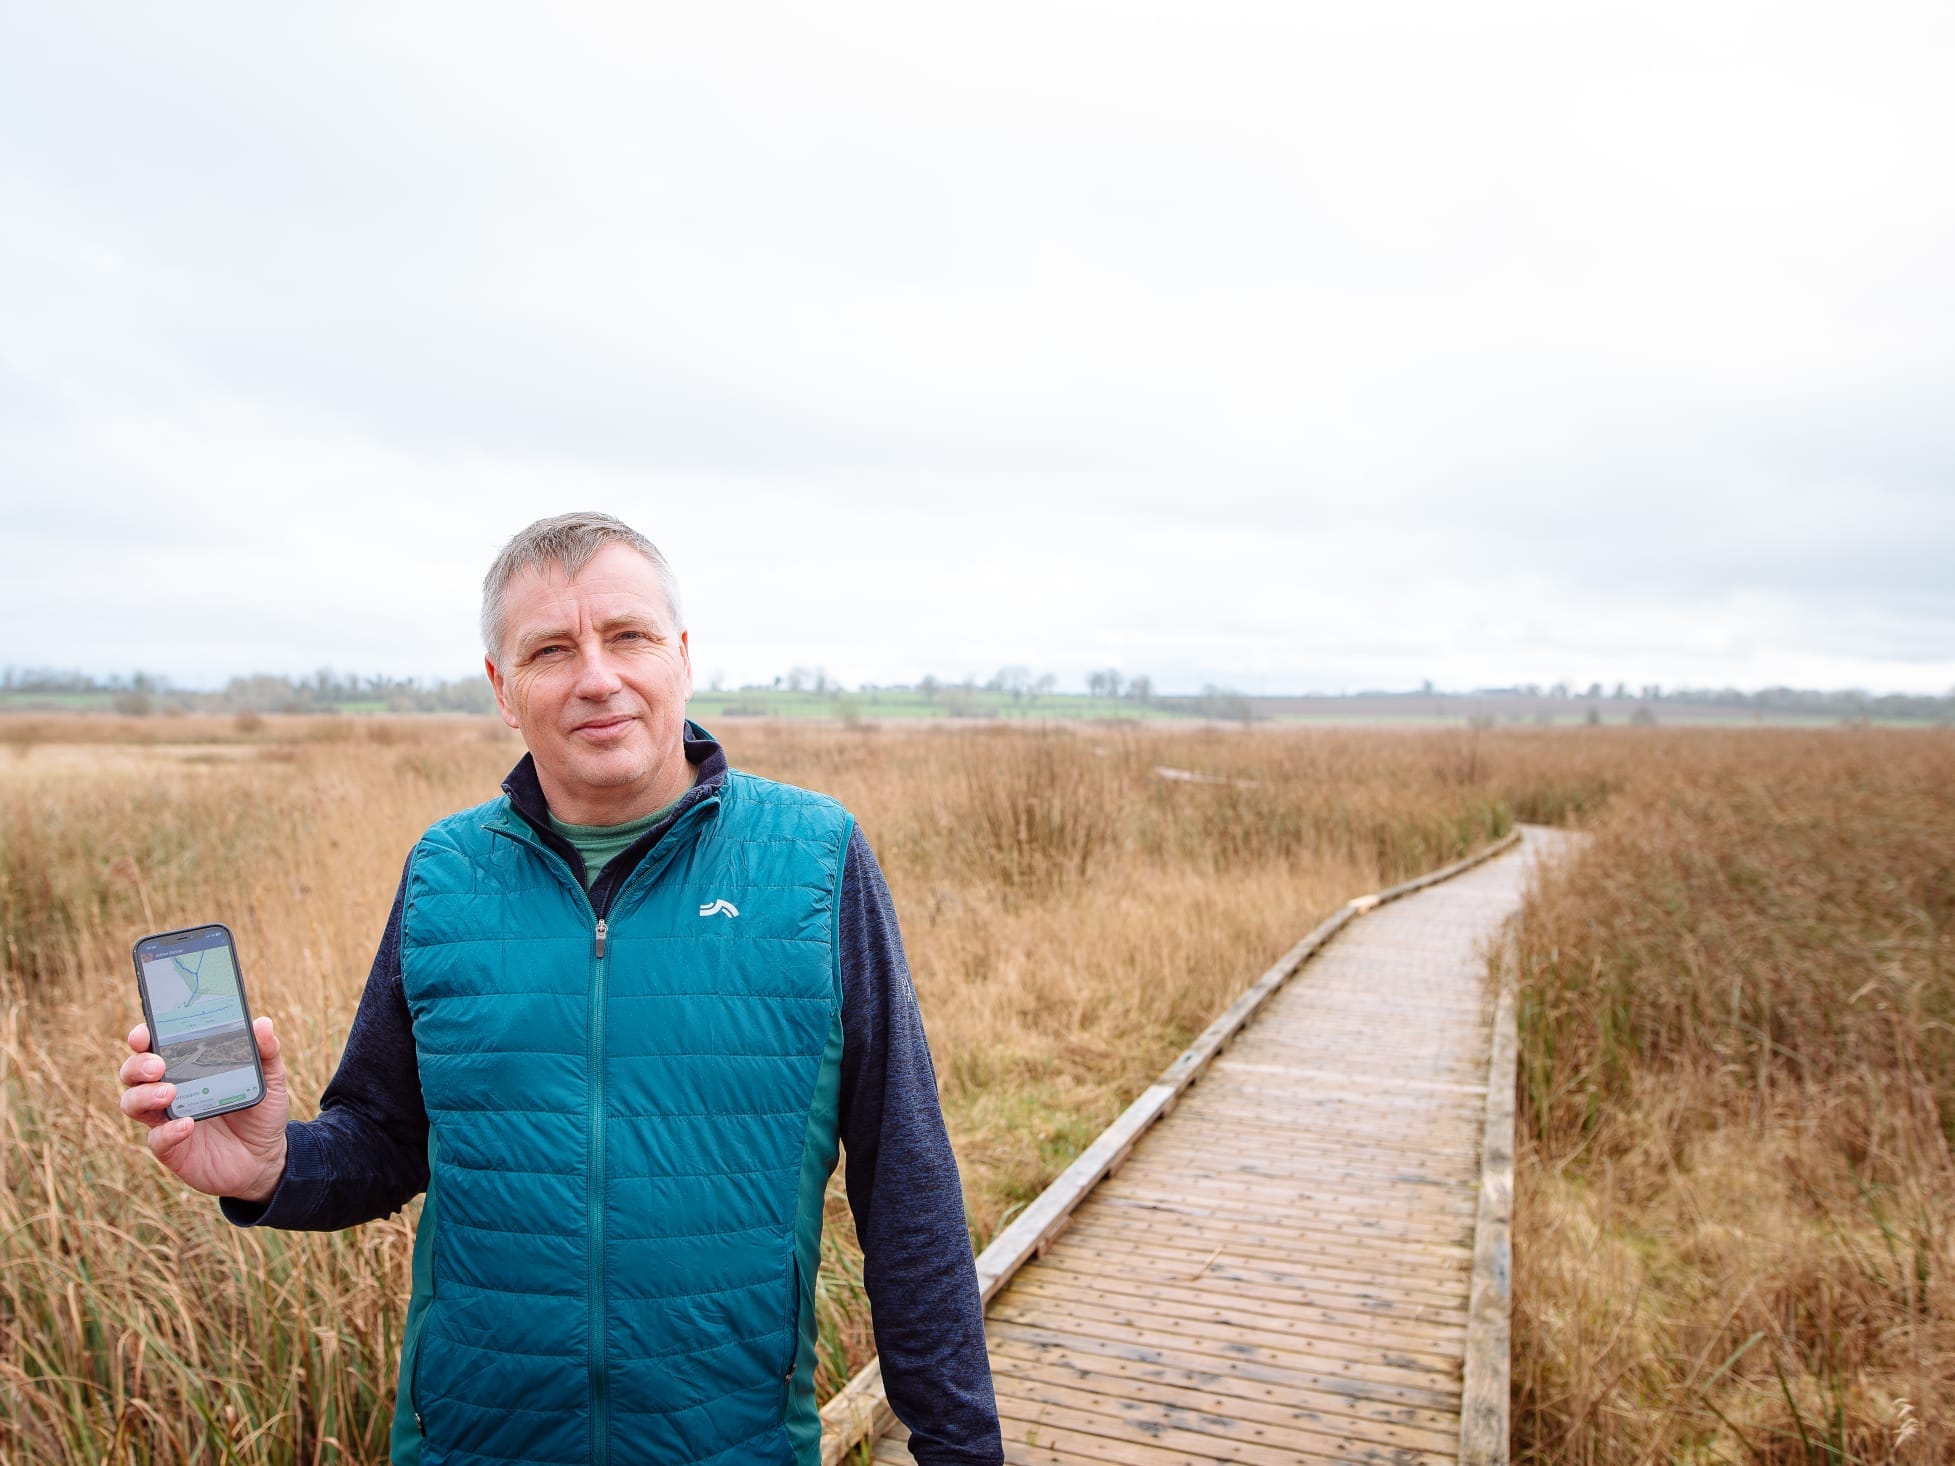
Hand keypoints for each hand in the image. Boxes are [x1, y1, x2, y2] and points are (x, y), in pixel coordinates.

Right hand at [119, 1015, 290, 1203]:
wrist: (265, 1158)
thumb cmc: (260, 1113)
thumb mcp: (271, 1079)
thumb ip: (267, 1052)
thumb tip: (262, 1024)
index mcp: (187, 1068)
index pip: (154, 1047)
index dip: (143, 1037)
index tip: (145, 1032)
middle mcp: (169, 1090)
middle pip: (133, 1072)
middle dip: (138, 1065)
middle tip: (158, 1065)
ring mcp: (166, 1120)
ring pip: (132, 1103)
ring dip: (143, 1095)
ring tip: (169, 1092)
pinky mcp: (171, 1148)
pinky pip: (157, 1139)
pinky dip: (167, 1131)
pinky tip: (186, 1124)